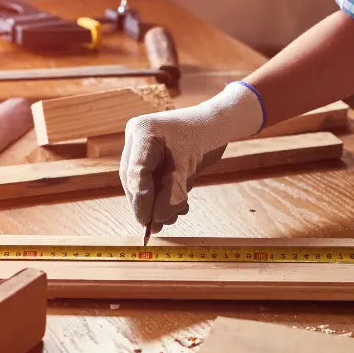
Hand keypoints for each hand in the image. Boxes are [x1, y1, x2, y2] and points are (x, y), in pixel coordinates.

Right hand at [120, 82, 263, 232]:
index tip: (147, 223)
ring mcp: (143, 150)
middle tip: (157, 226)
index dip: (140, 200)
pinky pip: (153, 184)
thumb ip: (171, 194)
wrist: (219, 125)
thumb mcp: (188, 167)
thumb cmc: (206, 136)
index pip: (134, 173)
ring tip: (173, 217)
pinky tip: (178, 209)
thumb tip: (156, 220)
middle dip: (147, 205)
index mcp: (141, 133)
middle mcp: (137, 141)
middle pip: (134, 180)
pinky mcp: (153, 160)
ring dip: (157, 204)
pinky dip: (164, 198)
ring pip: (142, 185)